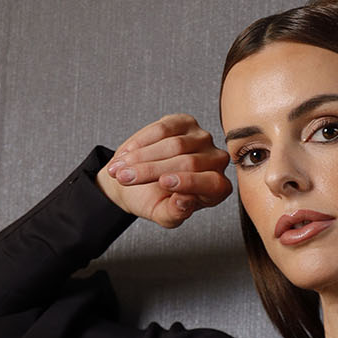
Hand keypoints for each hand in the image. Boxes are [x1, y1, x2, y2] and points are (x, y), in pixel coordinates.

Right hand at [95, 113, 231, 228]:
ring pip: (174, 144)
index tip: (163, 182)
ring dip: (141, 157)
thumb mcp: (163, 214)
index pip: (212, 183)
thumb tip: (185, 202)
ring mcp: (202, 139)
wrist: (140, 180)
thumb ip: (175, 213)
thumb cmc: (155, 200)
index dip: (188, 182)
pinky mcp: (185, 122)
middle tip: (125, 178)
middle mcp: (216, 161)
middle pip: (188, 162)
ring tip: (119, 170)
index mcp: (218, 189)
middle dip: (152, 170)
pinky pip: (163, 129)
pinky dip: (141, 142)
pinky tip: (125, 155)